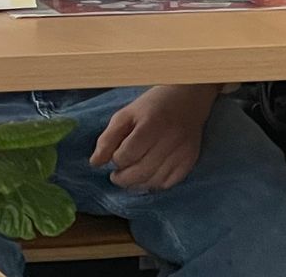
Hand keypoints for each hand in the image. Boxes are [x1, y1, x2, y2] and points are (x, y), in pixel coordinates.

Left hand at [88, 83, 217, 191]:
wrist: (187, 99)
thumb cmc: (151, 106)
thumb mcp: (125, 115)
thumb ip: (108, 139)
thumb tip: (95, 164)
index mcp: (151, 125)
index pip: (127, 155)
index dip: (116, 160)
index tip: (115, 156)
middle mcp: (169, 140)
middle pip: (141, 172)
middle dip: (123, 178)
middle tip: (116, 176)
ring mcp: (182, 152)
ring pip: (154, 181)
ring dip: (137, 184)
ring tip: (129, 177)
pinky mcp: (190, 160)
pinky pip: (169, 183)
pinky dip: (154, 184)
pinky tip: (147, 177)